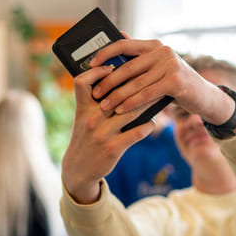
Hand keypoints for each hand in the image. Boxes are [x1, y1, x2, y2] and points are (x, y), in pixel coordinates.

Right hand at [61, 64, 154, 204]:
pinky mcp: (113, 147)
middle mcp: (91, 118)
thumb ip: (95, 101)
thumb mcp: (83, 117)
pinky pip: (138, 131)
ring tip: (158, 97)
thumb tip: (120, 80)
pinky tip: (150, 122)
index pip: (82, 81)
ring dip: (148, 103)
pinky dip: (148, 125)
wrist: (78, 168)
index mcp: (82, 108)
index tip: (111, 68)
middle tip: (151, 76)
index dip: (96, 71)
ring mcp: (102, 133)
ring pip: (132, 110)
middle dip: (136, 83)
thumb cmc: (85, 136)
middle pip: (116, 93)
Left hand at [88, 38, 235, 125]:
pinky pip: (147, 93)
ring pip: (135, 82)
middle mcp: (162, 51)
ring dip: (117, 96)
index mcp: (153, 45)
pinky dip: (131, 103)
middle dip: (108, 81)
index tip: (91, 65)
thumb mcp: (156, 68)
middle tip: (95, 93)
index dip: (105, 54)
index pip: (123, 44)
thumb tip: (116, 38)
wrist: (204, 97)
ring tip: (104, 106)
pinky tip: (120, 110)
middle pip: (127, 66)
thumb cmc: (174, 83)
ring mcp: (170, 65)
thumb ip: (138, 58)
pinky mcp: (175, 81)